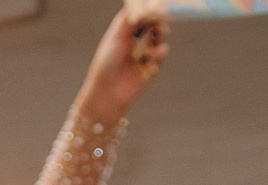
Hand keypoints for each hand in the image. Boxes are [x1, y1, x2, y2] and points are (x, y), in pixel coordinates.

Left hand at [83, 5, 168, 122]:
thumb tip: (142, 6)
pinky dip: (156, 59)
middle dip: (159, 25)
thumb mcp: (116, 37)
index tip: (156, 10)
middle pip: (155, 26)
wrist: (107, 93)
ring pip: (161, 40)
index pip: (142, 16)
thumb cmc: (106, 64)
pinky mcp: (150, 68)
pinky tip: (147, 64)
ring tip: (151, 51)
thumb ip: (128, 20)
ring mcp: (144, 54)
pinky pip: (160, 57)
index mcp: (125, 32)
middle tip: (157, 29)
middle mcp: (135, 41)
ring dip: (159, 42)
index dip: (150, 13)